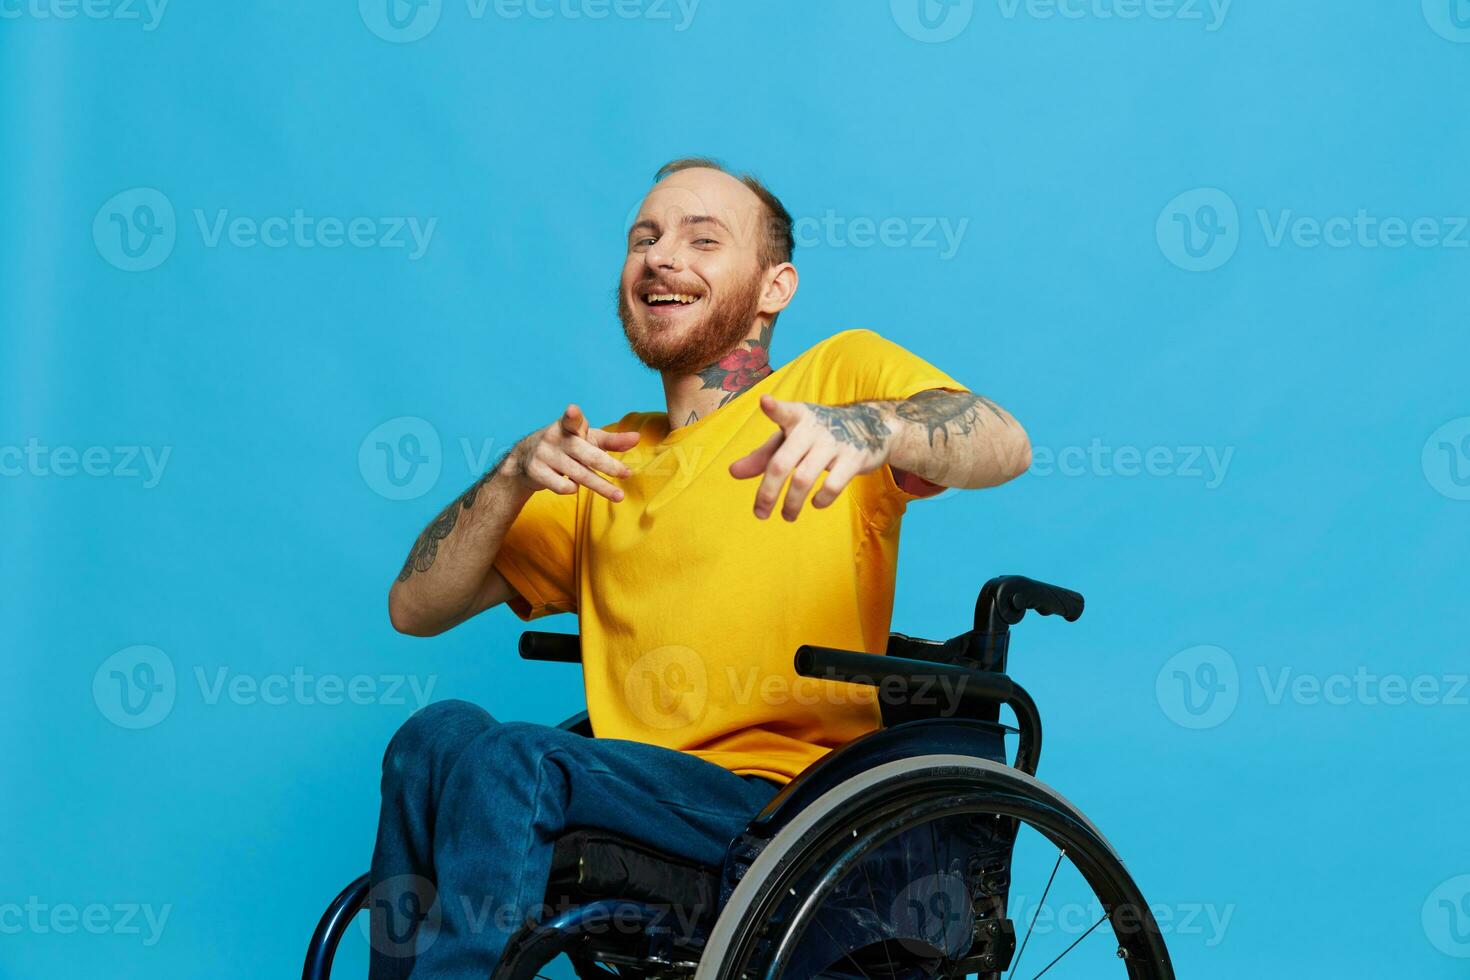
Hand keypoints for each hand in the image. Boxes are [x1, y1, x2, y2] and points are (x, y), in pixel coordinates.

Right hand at [505, 404, 639, 501]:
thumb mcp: (587, 439)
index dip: (572, 415)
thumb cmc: (566, 446)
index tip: (572, 410)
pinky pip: (562, 486)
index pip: (572, 419)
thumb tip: (637, 438)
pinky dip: (573, 489)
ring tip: (618, 496)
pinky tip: (574, 485)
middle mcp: (555, 437)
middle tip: (627, 473)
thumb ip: (612, 440)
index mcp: (568, 425)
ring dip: (601, 486)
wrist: (524, 459)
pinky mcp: (536, 471)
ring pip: (579, 474)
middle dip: (609, 465)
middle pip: (587, 454)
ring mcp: (544, 454)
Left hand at [729, 394, 894, 520]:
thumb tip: (733, 472)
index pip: (784, 412)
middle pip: (782, 463)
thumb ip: (762, 456)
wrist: (869, 426)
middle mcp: (814, 428)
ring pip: (803, 479)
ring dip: (792, 504)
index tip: (765, 402)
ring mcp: (834, 443)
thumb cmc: (817, 434)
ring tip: (787, 516)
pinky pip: (833, 485)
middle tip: (760, 513)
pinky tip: (815, 503)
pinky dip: (821, 499)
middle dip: (767, 493)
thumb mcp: (791, 438)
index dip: (774, 409)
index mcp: (797, 417)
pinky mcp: (854, 458)